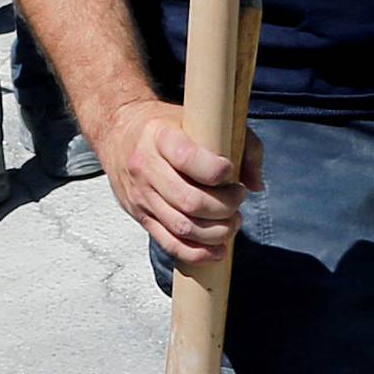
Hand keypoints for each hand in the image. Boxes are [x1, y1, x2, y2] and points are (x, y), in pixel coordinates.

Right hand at [100, 97, 263, 266]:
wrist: (117, 130)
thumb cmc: (167, 126)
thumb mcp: (202, 120)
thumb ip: (241, 143)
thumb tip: (256, 185)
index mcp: (161, 137)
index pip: (188, 159)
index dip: (218, 172)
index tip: (231, 174)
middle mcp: (146, 167)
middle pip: (190, 201)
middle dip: (225, 207)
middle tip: (238, 199)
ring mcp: (141, 195)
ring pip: (182, 227)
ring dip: (216, 232)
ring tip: (232, 222)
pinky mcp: (140, 215)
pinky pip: (169, 243)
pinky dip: (197, 253)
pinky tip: (217, 250)